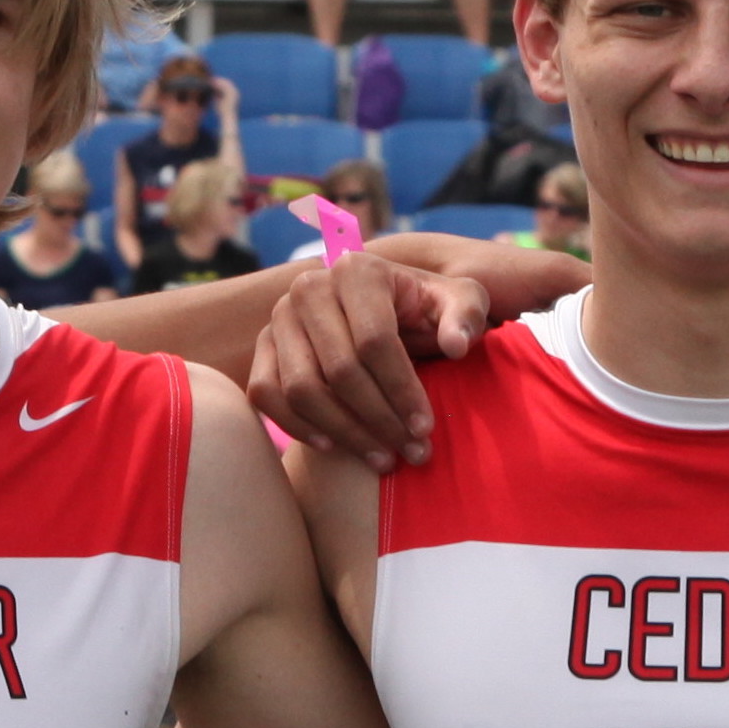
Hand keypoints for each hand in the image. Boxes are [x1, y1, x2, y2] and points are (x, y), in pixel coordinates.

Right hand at [250, 235, 565, 462]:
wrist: (383, 309)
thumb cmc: (426, 309)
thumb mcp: (462, 301)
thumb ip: (466, 316)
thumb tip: (455, 346)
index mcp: (357, 269)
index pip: (375, 341)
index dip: (402, 390)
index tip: (426, 428)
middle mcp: (309, 287)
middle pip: (339, 370)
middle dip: (379, 419)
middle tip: (411, 452)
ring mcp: (279, 318)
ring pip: (302, 388)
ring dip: (344, 432)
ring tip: (383, 458)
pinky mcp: (262, 347)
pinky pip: (266, 394)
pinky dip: (296, 425)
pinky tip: (335, 447)